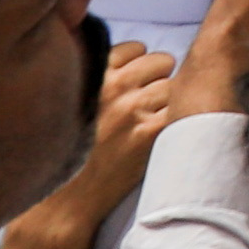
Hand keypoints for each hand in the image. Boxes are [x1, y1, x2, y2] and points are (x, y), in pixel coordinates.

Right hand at [0, 41, 180, 248]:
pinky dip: (181, 118)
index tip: (137, 82)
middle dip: (160, 78)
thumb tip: (132, 62)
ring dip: (173, 98)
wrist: (64, 201)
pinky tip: (169, 133)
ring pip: (176, 84)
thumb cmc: (68, 154)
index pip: (134, 48)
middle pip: (162, 61)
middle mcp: (113, 88)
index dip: (140, 63)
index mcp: (91, 77)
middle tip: (151, 103)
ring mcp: (134, 109)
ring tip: (158, 120)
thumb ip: (98, 80)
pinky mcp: (151, 133)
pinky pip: (183, 109)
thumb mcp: (73, 105)